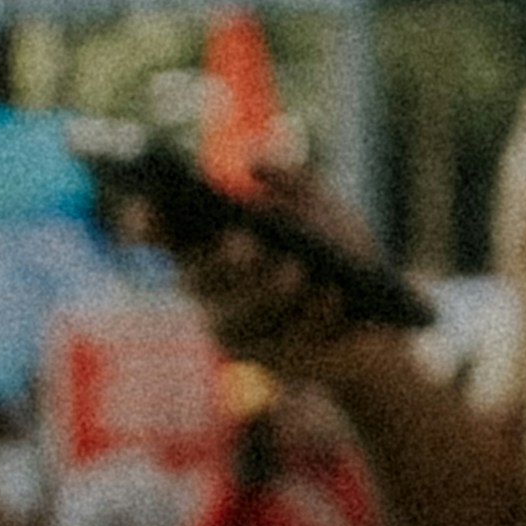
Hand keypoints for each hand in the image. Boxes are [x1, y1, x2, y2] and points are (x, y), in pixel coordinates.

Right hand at [148, 166, 389, 375]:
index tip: (147, 202)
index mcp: (210, 247)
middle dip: (221, 261)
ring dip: (268, 292)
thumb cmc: (337, 254)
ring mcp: (238, 331)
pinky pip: (286, 344)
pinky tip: (333, 297)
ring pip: (239, 317)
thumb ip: (292, 181)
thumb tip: (255, 163)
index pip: (164, 237)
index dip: (146, 223)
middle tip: (244, 241)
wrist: (380, 318)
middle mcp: (212, 292)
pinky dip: (313, 318)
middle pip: (200, 280)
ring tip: (296, 271)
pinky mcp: (271, 362)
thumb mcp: (322, 209)